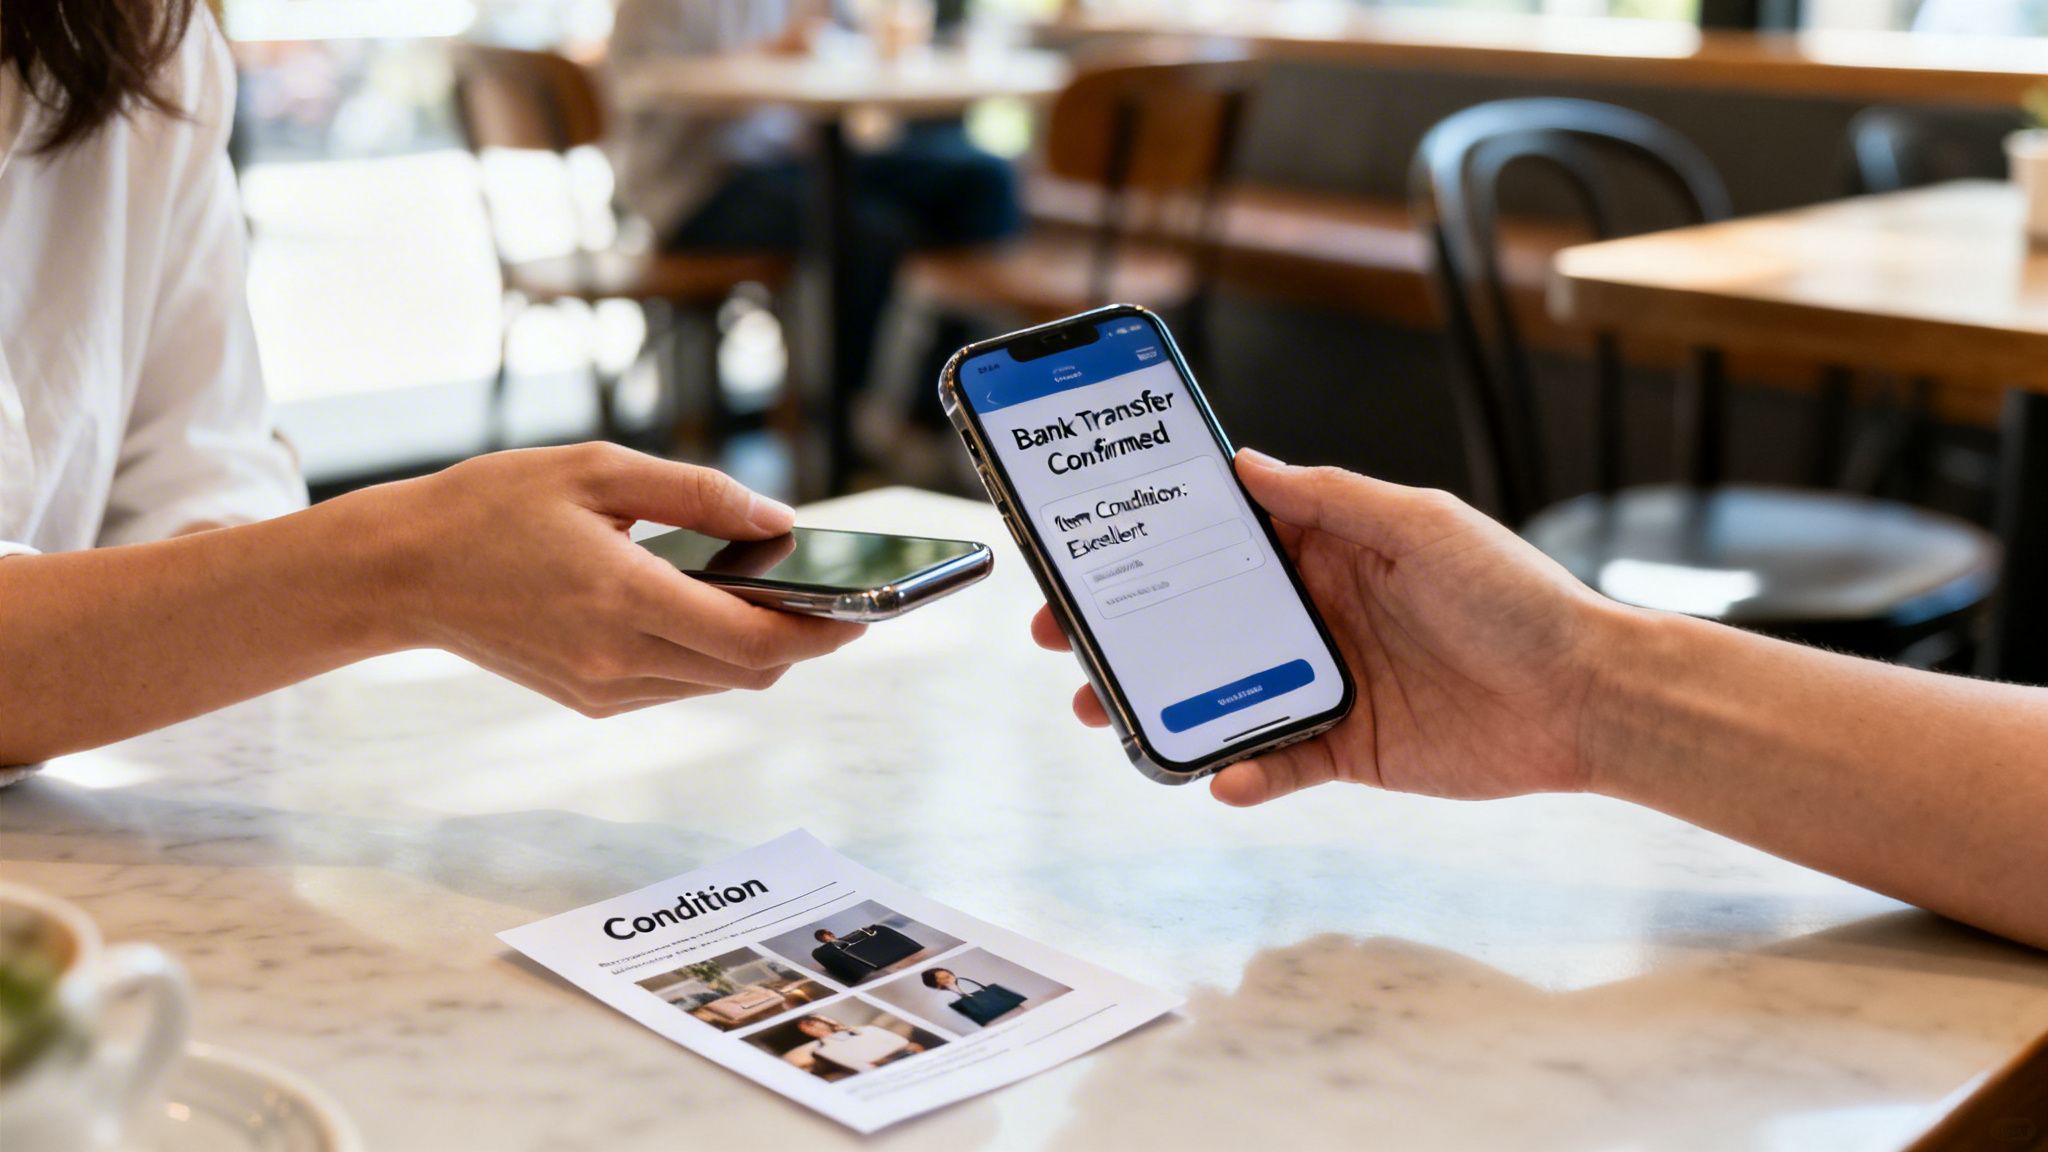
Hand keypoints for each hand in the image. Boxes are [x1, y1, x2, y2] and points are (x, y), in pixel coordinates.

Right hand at [348, 443, 863, 716]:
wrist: (402, 569)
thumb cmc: (494, 505)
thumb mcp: (599, 470)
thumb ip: (698, 495)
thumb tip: (780, 523)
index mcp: (623, 599)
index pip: (754, 643)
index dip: (823, 633)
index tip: (866, 610)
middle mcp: (616, 659)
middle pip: (749, 673)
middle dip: (804, 641)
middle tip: (839, 600)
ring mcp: (602, 689)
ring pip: (716, 684)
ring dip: (756, 648)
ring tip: (781, 598)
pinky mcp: (589, 700)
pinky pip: (677, 685)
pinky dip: (709, 654)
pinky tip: (711, 609)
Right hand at [1031, 449, 1614, 805]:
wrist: (1587, 695)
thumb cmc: (1514, 594)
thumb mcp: (1419, 523)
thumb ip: (1329, 499)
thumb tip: (1243, 463)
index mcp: (1326, 550)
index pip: (1219, 540)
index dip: (1150, 541)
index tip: (1086, 543)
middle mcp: (1313, 614)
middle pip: (1196, 620)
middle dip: (1124, 627)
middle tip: (1062, 635)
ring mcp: (1324, 682)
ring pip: (1215, 693)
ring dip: (1156, 702)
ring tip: (1104, 711)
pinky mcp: (1344, 747)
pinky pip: (1275, 760)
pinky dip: (1240, 771)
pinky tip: (1220, 775)